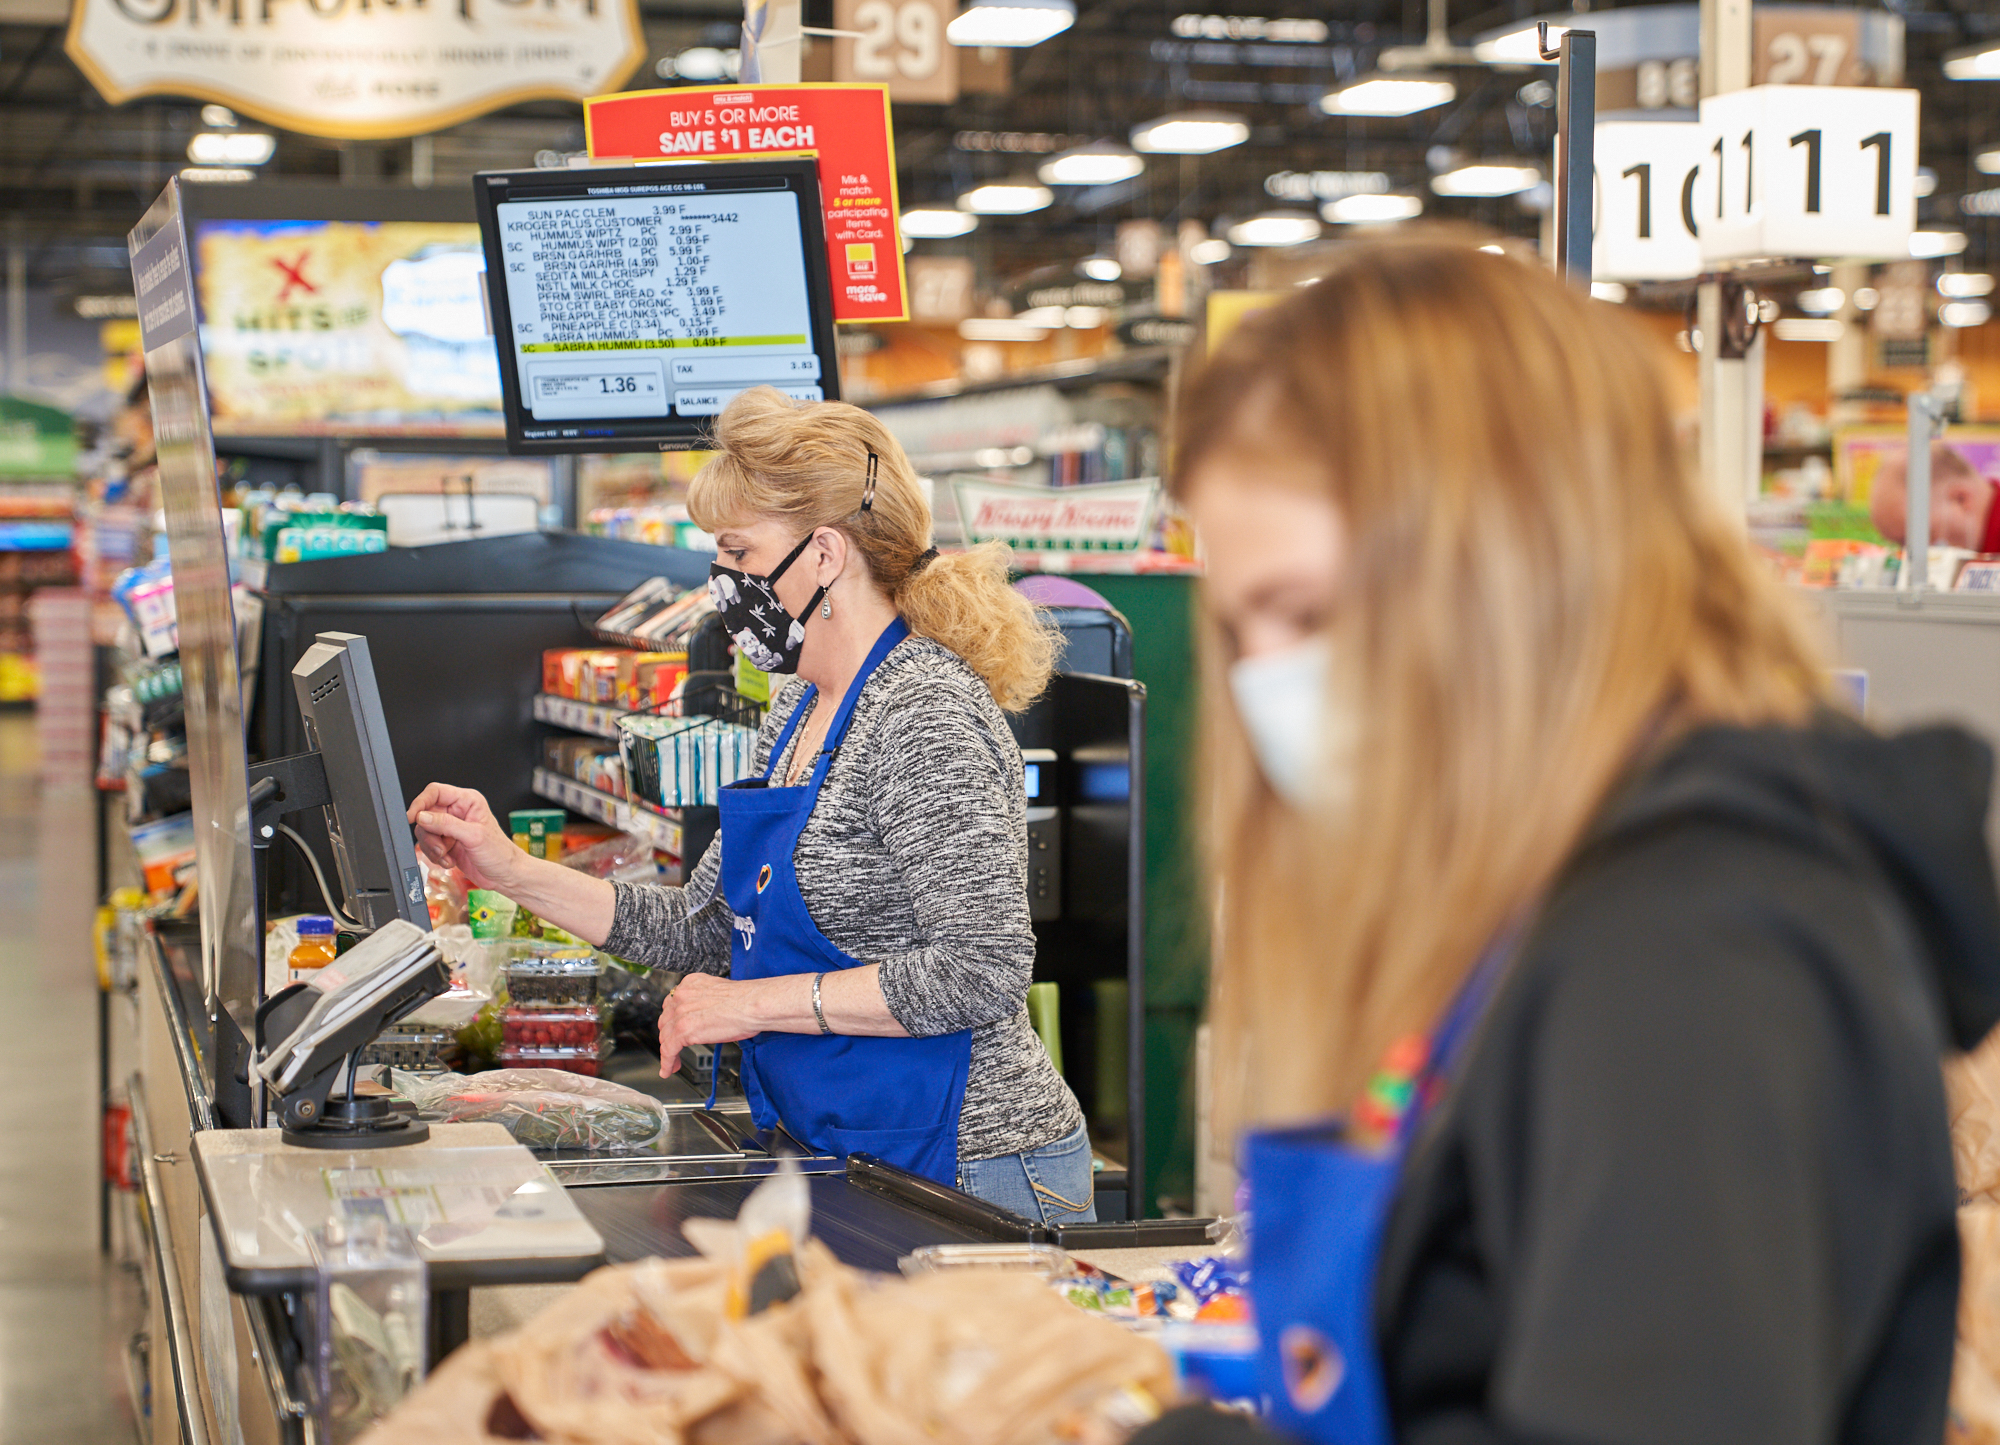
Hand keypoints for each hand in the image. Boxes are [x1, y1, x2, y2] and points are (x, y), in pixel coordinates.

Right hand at [407, 783, 523, 891]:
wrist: (504, 875)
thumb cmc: (500, 853)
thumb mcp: (473, 836)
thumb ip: (446, 824)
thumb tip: (423, 816)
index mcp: (467, 801)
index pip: (435, 792)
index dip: (420, 803)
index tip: (412, 817)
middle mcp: (457, 812)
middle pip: (426, 814)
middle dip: (430, 834)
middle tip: (441, 847)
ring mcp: (451, 828)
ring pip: (425, 832)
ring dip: (433, 848)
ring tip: (447, 856)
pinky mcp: (447, 843)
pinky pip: (429, 846)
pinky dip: (436, 856)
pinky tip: (450, 860)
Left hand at [658, 973, 762, 1076]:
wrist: (752, 1005)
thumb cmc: (746, 1001)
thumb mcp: (719, 994)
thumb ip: (705, 1001)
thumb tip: (706, 1015)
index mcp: (690, 984)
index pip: (672, 1005)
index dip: (672, 1020)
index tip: (674, 1028)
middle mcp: (681, 995)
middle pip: (666, 1021)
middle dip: (669, 1035)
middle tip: (674, 1046)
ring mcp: (680, 1012)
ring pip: (665, 1036)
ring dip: (668, 1051)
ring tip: (672, 1062)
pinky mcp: (683, 1030)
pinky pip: (668, 1050)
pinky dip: (666, 1062)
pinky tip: (668, 1070)